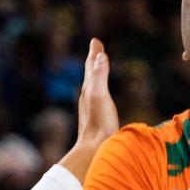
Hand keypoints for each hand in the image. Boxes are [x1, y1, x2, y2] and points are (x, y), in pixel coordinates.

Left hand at [59, 39, 118, 181]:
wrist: (94, 149)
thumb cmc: (99, 123)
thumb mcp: (100, 96)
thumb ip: (100, 76)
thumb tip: (100, 56)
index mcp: (90, 89)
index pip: (91, 66)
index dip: (95, 54)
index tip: (95, 41)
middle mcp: (88, 97)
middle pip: (90, 73)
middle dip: (94, 60)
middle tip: (96, 48)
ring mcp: (91, 108)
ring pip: (92, 85)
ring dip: (95, 73)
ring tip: (97, 67)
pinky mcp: (96, 117)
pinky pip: (97, 97)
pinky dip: (99, 89)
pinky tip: (100, 96)